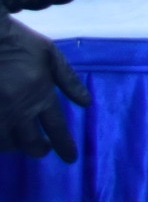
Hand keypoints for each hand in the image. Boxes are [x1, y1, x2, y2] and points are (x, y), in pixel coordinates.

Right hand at [0, 12, 91, 161]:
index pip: (56, 127)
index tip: (70, 158)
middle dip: (40, 150)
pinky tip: (4, 135)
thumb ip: (68, 80)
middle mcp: (18, 108)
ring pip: (7, 144)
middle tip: (44, 149)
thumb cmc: (19, 43)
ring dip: (16, 146)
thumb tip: (87, 103)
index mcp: (39, 93)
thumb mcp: (50, 55)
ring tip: (22, 141)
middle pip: (30, 143)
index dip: (64, 145)